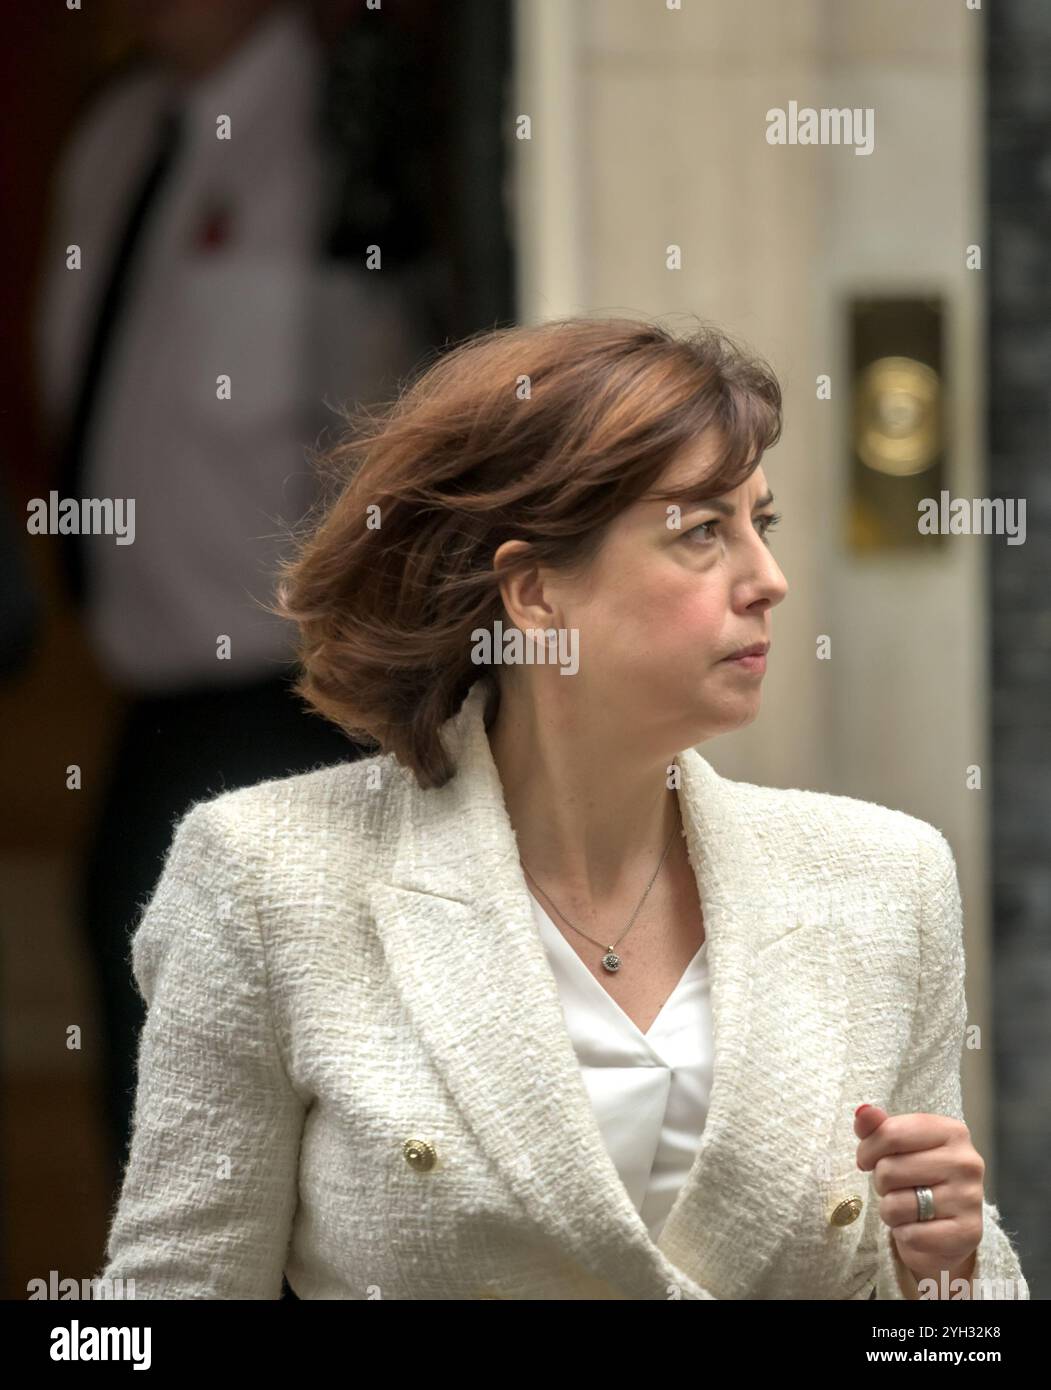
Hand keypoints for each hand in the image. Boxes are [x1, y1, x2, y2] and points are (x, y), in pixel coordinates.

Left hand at [854, 1103, 982, 1290]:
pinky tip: (918, 1227)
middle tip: (895, 1186)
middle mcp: (966, 1162)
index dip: (867, 1150)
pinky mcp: (968, 1233)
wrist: (947, 1226)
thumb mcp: (898, 1146)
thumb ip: (877, 1127)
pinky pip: (911, 1235)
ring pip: (896, 1205)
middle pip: (889, 1170)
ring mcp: (970, 1199)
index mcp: (952, 1131)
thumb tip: (863, 1112)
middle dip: (881, 1182)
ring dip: (890, 1210)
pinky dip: (905, 1235)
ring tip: (906, 1207)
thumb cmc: (917, 1177)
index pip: (890, 1133)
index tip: (868, 1160)